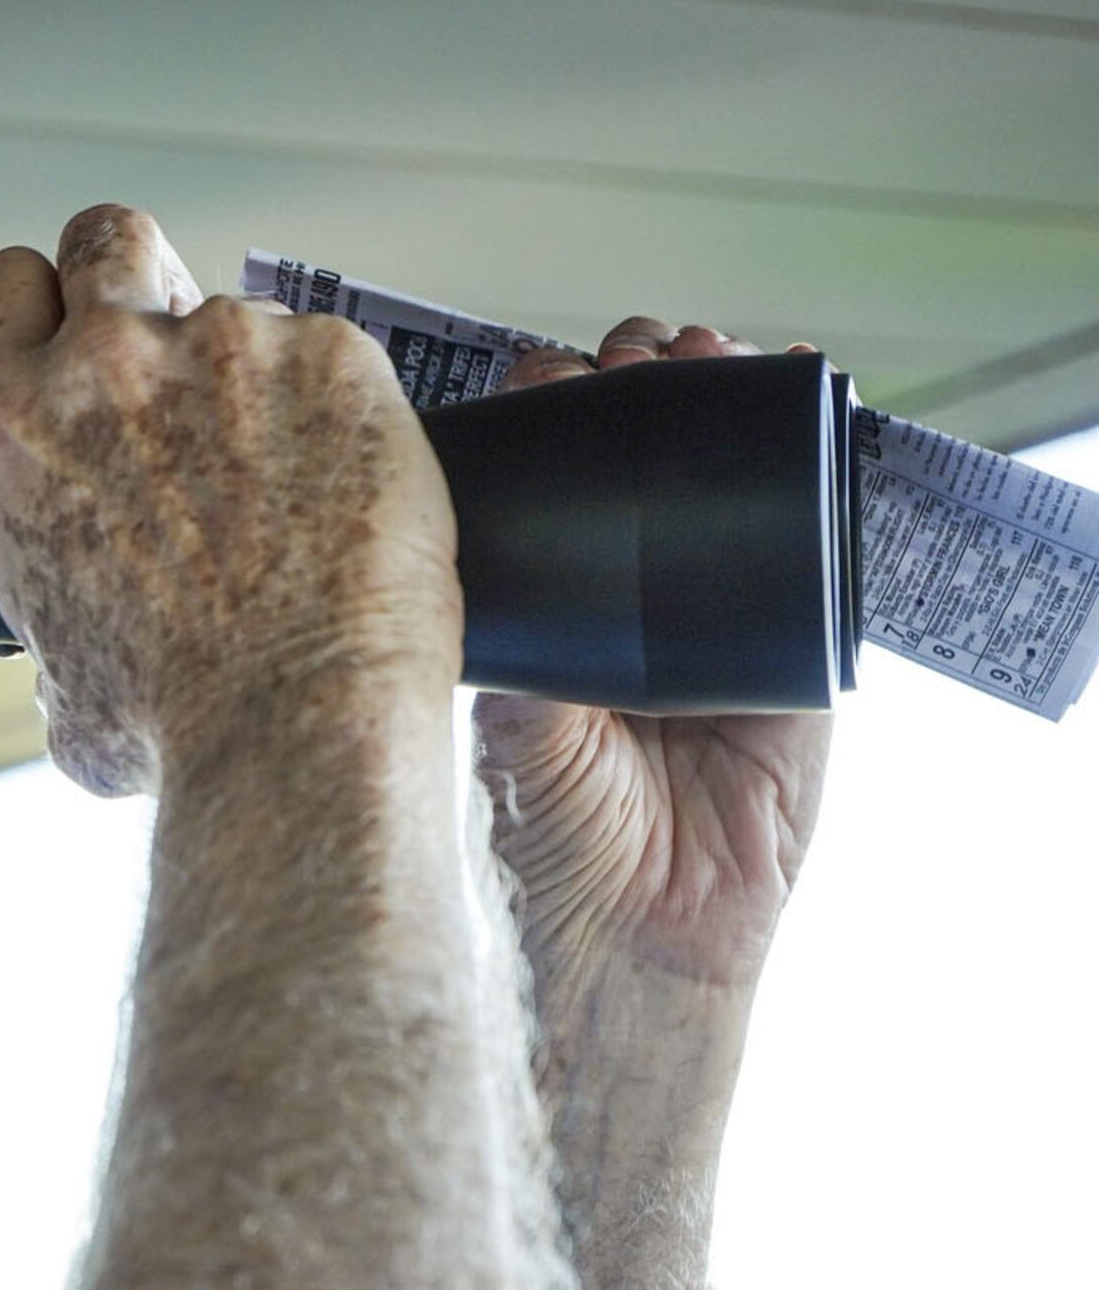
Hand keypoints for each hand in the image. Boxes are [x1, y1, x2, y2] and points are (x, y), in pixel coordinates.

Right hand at [0, 205, 461, 795]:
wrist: (292, 725)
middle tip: (172, 352)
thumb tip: (68, 652)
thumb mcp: (52, 665)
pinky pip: (332, 355)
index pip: (4, 284)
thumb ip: (49, 603)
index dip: (41, 306)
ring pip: (238, 312)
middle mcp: (112, 362)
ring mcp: (231, 344)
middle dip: (134, 277)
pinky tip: (344, 488)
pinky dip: (340, 408)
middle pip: (105, 236)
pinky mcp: (337, 356)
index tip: (70, 334)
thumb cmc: (176, 716)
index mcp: (22, 423)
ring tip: (285, 476)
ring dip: (253, 374)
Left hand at [478, 319, 833, 1010]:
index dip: (546, 416)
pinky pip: (805, 535)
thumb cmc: (542, 842)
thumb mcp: (502, 717)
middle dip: (634, 386)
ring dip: (714, 400)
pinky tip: (786, 393)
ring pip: (717, 477)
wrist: (631, 937)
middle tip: (633, 353)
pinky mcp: (791, 642)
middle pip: (631, 457)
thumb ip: (510, 637)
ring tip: (702, 352)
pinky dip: (805, 462)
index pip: (542, 480)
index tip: (545, 374)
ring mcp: (706, 612)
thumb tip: (484, 522)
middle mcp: (617, 599)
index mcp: (537, 607)